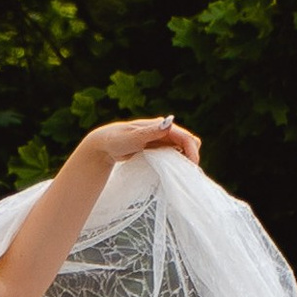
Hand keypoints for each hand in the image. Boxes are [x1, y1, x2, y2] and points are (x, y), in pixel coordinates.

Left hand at [80, 114, 200, 169]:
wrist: (103, 145)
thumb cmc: (116, 139)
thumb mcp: (133, 137)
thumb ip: (152, 131)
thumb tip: (170, 122)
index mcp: (161, 125)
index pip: (186, 138)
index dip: (192, 153)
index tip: (191, 168)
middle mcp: (165, 131)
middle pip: (189, 142)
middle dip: (191, 156)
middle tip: (185, 173)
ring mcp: (162, 139)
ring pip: (182, 149)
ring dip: (185, 160)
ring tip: (180, 174)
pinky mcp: (158, 148)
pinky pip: (174, 154)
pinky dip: (176, 162)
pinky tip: (171, 171)